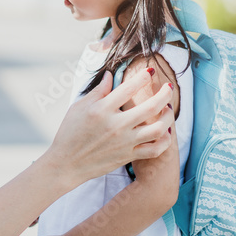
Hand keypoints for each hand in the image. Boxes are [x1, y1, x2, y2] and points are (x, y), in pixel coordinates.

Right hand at [47, 70, 174, 186]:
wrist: (66, 164)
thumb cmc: (69, 133)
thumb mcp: (79, 107)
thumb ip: (98, 91)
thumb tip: (110, 75)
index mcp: (102, 110)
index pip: (129, 88)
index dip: (144, 76)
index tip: (151, 71)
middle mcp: (116, 126)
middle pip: (151, 107)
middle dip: (165, 93)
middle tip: (169, 87)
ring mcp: (124, 143)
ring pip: (158, 129)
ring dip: (168, 116)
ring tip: (168, 109)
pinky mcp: (127, 156)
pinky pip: (154, 150)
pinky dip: (165, 141)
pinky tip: (165, 131)